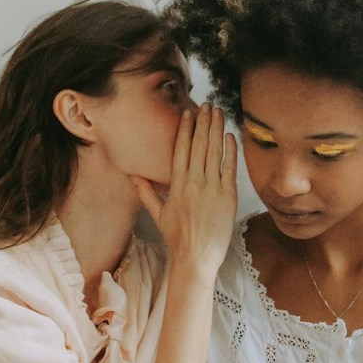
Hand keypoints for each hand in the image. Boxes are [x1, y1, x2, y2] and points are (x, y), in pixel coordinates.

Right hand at [132, 103, 237, 276]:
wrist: (196, 258)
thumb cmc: (177, 238)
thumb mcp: (158, 214)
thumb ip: (146, 192)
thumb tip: (132, 175)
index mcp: (177, 185)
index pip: (181, 149)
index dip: (185, 128)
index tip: (188, 112)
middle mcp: (194, 183)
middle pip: (199, 145)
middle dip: (203, 122)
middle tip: (206, 104)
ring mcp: (212, 188)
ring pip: (214, 152)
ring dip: (217, 129)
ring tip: (218, 113)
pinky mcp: (228, 196)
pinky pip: (229, 167)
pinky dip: (230, 150)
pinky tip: (230, 135)